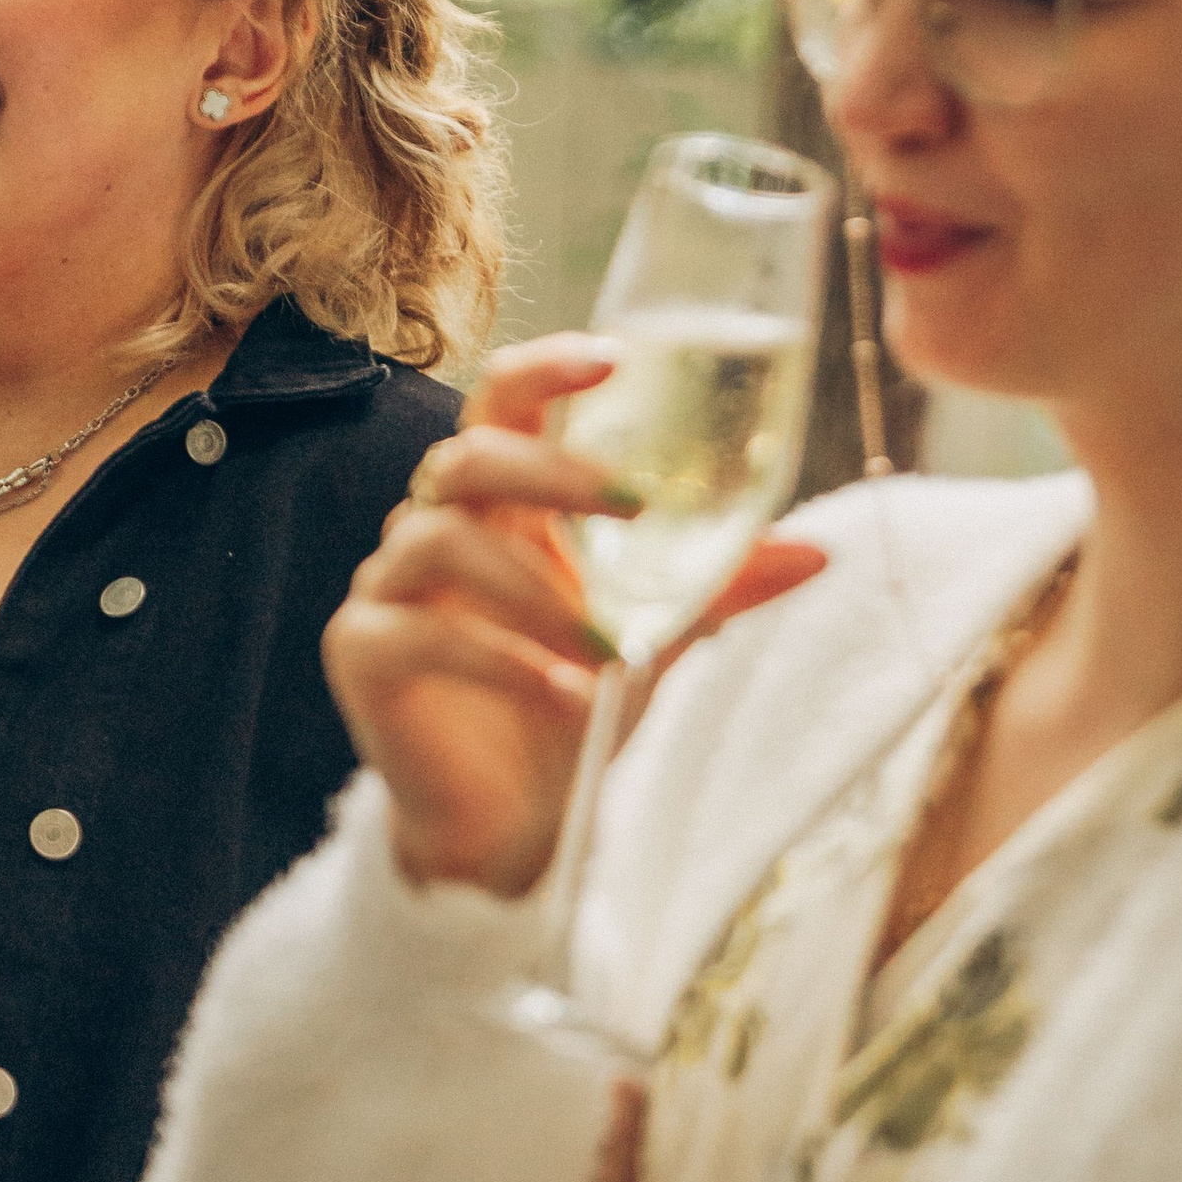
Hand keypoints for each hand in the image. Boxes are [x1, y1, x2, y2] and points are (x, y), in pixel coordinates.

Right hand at [324, 337, 826, 895]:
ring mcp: (388, 584)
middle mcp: (433, 524)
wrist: (510, 820)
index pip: (504, 399)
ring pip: (442, 541)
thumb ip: (716, 588)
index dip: (547, 370)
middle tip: (635, 500)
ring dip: (537, 591)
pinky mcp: (363, 652)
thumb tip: (818, 552)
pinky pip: (425, 633)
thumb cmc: (573, 704)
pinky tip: (567, 696)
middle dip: (552, 470)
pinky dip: (506, 662)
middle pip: (466, 454)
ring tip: (608, 646)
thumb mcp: (654, 637)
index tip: (613, 362)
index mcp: (501, 500)